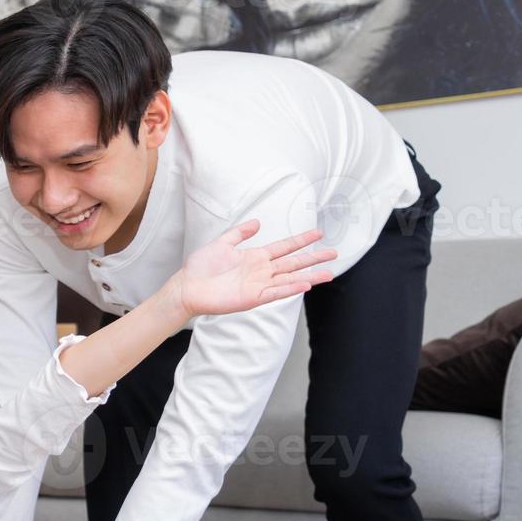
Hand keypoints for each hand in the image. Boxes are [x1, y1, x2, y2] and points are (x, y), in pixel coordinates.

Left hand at [168, 220, 336, 318]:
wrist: (188, 287)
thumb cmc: (201, 267)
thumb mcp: (222, 243)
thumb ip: (239, 233)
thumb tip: (257, 222)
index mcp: (255, 257)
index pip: (284, 247)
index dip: (301, 240)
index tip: (318, 233)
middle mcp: (261, 271)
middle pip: (293, 263)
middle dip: (314, 257)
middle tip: (334, 253)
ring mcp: (258, 285)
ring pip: (290, 279)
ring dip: (310, 276)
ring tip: (329, 273)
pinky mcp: (252, 298)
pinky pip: (275, 293)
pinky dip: (290, 289)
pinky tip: (305, 284)